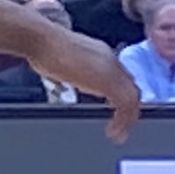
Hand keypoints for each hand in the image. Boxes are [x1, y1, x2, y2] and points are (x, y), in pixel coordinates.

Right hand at [32, 26, 143, 141]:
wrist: (42, 41)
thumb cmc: (46, 48)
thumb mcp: (65, 61)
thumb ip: (75, 70)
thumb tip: (70, 78)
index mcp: (102, 55)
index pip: (122, 77)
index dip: (123, 95)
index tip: (119, 110)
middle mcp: (111, 60)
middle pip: (131, 87)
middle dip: (130, 109)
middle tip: (123, 125)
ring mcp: (111, 70)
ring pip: (132, 97)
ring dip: (127, 118)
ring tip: (119, 132)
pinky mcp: (106, 81)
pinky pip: (124, 104)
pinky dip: (122, 120)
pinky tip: (112, 130)